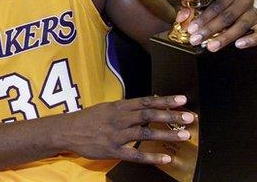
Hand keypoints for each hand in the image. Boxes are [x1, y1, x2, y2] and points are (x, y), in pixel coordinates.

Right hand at [65, 95, 193, 164]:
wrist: (67, 131)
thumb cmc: (87, 119)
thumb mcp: (106, 108)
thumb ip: (126, 108)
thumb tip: (147, 103)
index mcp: (118, 107)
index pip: (145, 101)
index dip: (164, 100)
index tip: (181, 100)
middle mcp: (119, 119)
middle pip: (148, 115)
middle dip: (170, 116)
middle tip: (189, 117)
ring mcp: (116, 135)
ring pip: (145, 133)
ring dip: (166, 134)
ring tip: (184, 135)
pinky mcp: (112, 150)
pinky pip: (134, 154)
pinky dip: (151, 156)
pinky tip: (165, 158)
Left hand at [176, 0, 256, 51]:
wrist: (229, 3)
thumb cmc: (211, 2)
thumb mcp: (198, 3)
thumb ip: (189, 9)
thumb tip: (181, 17)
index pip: (216, 5)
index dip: (203, 18)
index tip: (191, 29)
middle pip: (228, 15)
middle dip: (210, 29)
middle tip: (196, 40)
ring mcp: (252, 11)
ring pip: (243, 24)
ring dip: (226, 37)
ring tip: (212, 46)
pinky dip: (253, 38)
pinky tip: (239, 45)